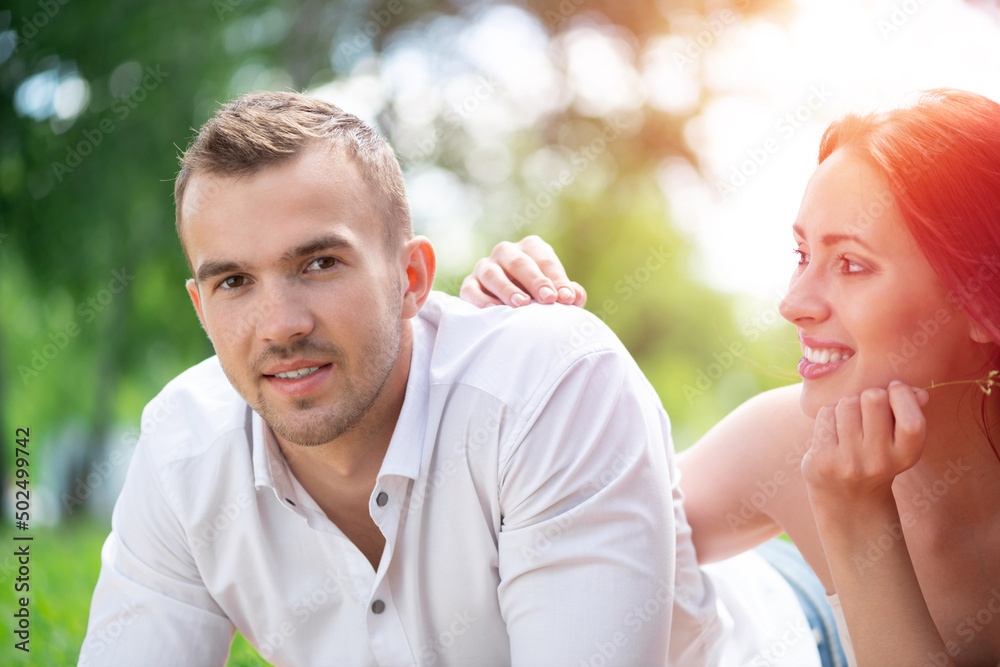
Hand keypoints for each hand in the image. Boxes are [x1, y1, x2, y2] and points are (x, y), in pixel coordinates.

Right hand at [459, 235, 586, 307]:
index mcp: (531, 247)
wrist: (509, 304)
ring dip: (507, 289)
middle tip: (549, 299)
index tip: (567, 298)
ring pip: (493, 274)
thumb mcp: (555, 292)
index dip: (557, 279)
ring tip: (522, 304)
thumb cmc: (539, 295)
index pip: (545, 260)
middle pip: (519, 262)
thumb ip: (568, 293)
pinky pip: (472, 290)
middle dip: (535, 280)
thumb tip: (576, 295)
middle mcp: (506, 252)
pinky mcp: (469, 284)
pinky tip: (494, 310)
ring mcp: (485, 267)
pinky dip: (482, 300)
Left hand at [802, 381, 929, 504]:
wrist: (846, 499)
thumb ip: (911, 415)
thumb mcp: (900, 444)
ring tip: (850, 421)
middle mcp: (879, 461)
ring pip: (847, 403)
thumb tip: (920, 392)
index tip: (894, 390)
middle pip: (874, 399)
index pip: (912, 421)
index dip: (902, 394)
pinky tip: (833, 431)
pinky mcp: (824, 459)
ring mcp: (849, 462)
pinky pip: (826, 414)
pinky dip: (829, 414)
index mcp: (906, 455)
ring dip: (848, 404)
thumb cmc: (876, 458)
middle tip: (867, 407)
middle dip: (870, 394)